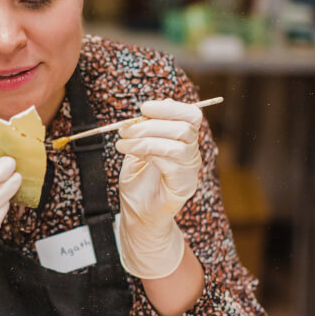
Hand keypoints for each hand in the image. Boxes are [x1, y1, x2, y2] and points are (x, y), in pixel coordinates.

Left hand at [115, 99, 203, 278]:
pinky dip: (148, 154)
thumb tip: (163, 102)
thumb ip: (149, 127)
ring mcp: (190, 170)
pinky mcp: (184, 185)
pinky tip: (132, 156)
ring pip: (177, 145)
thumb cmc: (139, 179)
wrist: (137, 213)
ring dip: (144, 140)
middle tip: (124, 129)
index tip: (144, 108)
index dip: (169, 108)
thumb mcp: (139, 147)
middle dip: (150, 124)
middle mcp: (192, 152)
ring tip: (122, 144)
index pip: (191, 115)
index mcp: (184, 139)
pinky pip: (171, 163)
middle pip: (184, 128)